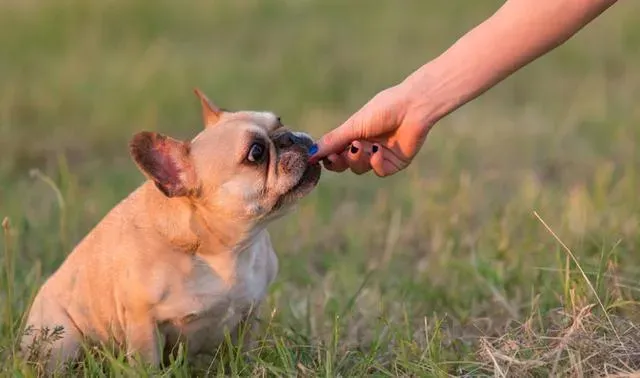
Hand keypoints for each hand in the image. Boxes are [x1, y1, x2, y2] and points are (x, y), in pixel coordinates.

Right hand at [309, 83, 433, 176]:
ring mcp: (379, 156)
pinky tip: (377, 152)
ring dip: (357, 159)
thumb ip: (332, 141)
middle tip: (337, 155)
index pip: (334, 152)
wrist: (412, 107)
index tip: (320, 157)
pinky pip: (378, 171)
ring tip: (361, 145)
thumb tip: (309, 155)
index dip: (328, 157)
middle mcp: (365, 146)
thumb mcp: (353, 125)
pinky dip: (375, 163)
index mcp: (354, 134)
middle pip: (344, 164)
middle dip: (339, 161)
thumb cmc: (383, 109)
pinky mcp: (394, 163)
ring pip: (359, 169)